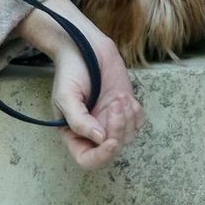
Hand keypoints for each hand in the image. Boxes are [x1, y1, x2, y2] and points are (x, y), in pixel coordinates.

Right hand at [18, 0, 145, 169]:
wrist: (85, 45)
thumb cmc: (70, 70)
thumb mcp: (66, 95)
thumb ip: (79, 120)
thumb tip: (100, 139)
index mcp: (74, 133)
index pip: (87, 160)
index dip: (101, 157)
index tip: (110, 141)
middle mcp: (94, 131)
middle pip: (112, 149)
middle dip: (118, 129)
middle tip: (115, 102)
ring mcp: (111, 121)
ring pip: (128, 137)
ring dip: (127, 117)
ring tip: (118, 95)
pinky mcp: (126, 110)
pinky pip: (138, 123)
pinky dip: (136, 112)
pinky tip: (124, 96)